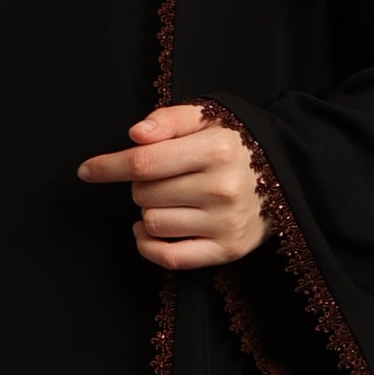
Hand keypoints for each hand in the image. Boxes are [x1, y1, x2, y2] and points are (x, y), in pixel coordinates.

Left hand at [76, 102, 268, 270]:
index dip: (109, 166)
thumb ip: (169, 120)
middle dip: (141, 184)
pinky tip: (148, 231)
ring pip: (152, 223)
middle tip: (163, 177)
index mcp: (217, 150)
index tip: (87, 171)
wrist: (286, 177)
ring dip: (148, 212)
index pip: (144, 162)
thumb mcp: (208, 117)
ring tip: (168, 199)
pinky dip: (148, 246)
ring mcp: (225, 223)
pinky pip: (169, 257)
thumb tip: (136, 135)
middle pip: (144, 193)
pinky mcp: (227, 250)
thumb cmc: (235, 145)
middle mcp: (222, 188)